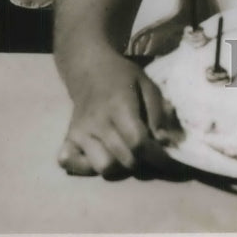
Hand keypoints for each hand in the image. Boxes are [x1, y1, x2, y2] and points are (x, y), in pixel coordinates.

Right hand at [58, 52, 178, 176]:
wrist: (90, 69)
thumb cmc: (123, 78)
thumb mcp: (147, 85)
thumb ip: (159, 113)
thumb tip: (166, 142)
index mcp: (119, 105)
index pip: (138, 142)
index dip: (157, 156)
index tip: (169, 159)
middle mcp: (96, 121)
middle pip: (124, 159)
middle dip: (143, 160)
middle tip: (148, 151)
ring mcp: (79, 132)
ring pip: (103, 168)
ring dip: (119, 165)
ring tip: (125, 151)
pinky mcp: (67, 139)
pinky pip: (72, 165)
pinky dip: (87, 167)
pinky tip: (100, 155)